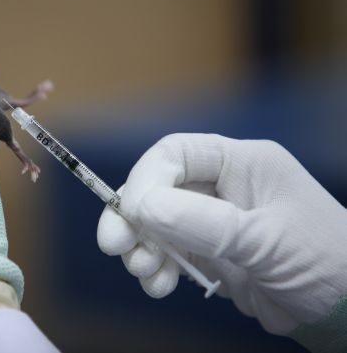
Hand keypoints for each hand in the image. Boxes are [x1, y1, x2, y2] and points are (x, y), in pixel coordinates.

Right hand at [97, 133, 346, 334]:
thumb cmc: (325, 263)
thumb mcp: (265, 240)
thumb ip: (204, 222)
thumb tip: (142, 206)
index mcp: (242, 164)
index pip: (176, 154)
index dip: (146, 179)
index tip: (129, 213)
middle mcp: (223, 187)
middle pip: (158, 188)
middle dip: (132, 217)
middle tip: (114, 245)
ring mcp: (214, 221)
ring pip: (156, 223)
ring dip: (142, 247)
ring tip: (145, 273)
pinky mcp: (210, 253)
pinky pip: (168, 253)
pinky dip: (157, 269)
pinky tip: (160, 286)